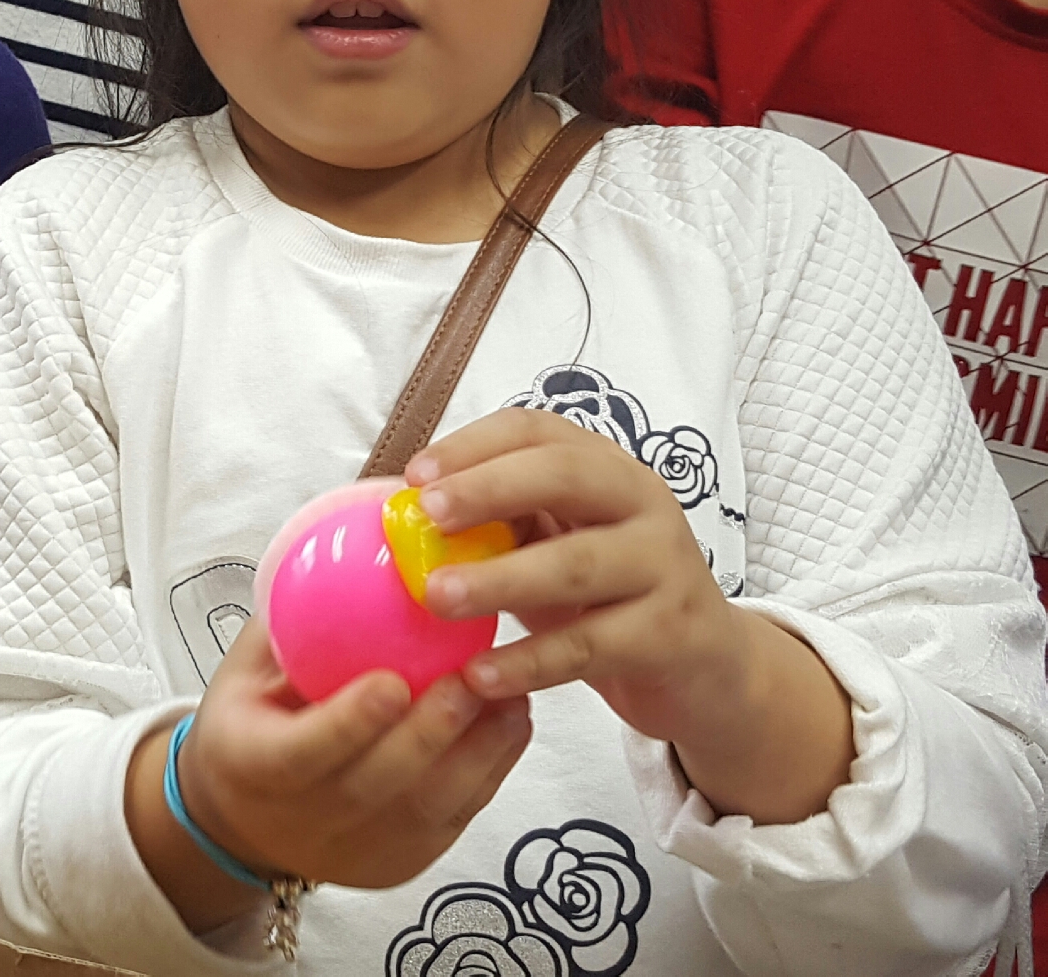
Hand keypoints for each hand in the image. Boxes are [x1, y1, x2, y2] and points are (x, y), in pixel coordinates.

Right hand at [127, 612, 529, 932]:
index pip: (304, 751)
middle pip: (379, 784)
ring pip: (430, 807)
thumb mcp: (242, 674)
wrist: (243, 823)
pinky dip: (490, 770)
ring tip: (510, 694)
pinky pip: (455, 817)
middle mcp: (306, 820)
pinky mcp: (403, 862)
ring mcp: (360, 851)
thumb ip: (287, 627)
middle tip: (470, 678)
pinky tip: (511, 722)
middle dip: (431, 733)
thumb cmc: (246, 726)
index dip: (349, 722)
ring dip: (478, 751)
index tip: (391, 681)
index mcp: (252, 765)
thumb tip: (340, 551)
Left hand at [407, 410, 851, 823]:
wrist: (707, 669)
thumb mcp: (556, 544)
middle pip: (564, 475)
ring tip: (435, 598)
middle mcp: (642, 502)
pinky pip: (591, 645)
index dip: (474, 445)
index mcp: (604, 468)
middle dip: (489, 489)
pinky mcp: (673, 635)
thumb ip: (498, 523)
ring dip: (499, 580)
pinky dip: (530, 661)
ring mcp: (664, 566)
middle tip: (426, 515)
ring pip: (576, 564)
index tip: (414, 476)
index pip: (537, 431)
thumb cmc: (607, 594)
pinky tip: (480, 676)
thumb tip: (398, 515)